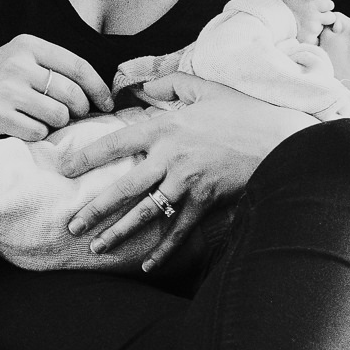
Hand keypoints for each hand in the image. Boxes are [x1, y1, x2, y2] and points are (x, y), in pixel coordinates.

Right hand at [0, 35, 112, 141]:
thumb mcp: (20, 60)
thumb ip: (54, 68)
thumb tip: (99, 92)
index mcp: (28, 46)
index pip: (78, 66)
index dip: (98, 88)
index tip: (107, 103)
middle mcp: (18, 64)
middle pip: (72, 94)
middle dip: (79, 110)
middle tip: (73, 116)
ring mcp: (7, 90)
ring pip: (58, 115)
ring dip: (57, 124)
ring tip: (42, 119)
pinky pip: (38, 131)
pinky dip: (37, 134)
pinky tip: (24, 127)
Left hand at [61, 74, 314, 270]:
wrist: (285, 139)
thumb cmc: (244, 112)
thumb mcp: (205, 88)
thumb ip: (170, 83)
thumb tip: (141, 85)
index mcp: (165, 127)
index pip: (115, 143)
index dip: (87, 157)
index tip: (64, 169)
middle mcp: (171, 157)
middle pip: (124, 187)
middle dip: (94, 209)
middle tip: (71, 225)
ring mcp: (189, 182)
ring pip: (145, 213)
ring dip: (119, 233)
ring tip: (95, 248)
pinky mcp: (207, 201)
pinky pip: (179, 230)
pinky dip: (163, 250)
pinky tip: (146, 265)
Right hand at [273, 0, 335, 42]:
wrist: (268, 21)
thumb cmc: (280, 8)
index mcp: (312, 4)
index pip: (329, 5)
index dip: (325, 7)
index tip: (317, 8)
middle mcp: (314, 16)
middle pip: (331, 18)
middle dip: (324, 18)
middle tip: (310, 19)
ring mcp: (313, 29)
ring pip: (322, 29)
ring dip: (315, 29)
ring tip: (301, 27)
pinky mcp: (309, 40)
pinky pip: (316, 40)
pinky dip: (310, 40)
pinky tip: (301, 35)